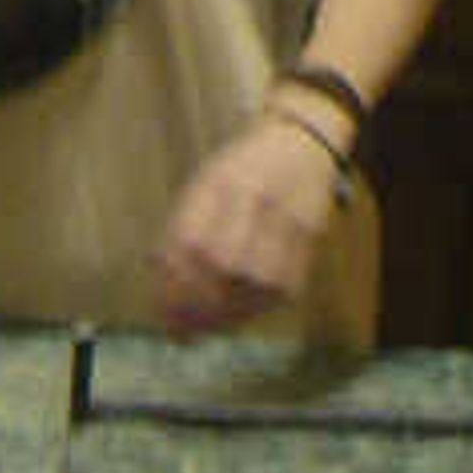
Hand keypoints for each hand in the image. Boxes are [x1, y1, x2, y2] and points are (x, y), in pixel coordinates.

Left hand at [153, 106, 345, 337]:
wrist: (303, 142)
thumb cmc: (243, 167)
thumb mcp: (204, 183)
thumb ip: (181, 226)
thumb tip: (159, 275)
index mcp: (224, 182)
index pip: (194, 242)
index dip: (175, 281)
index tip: (160, 307)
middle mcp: (260, 201)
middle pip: (227, 266)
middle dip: (197, 304)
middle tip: (177, 329)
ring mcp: (291, 222)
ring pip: (257, 285)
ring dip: (225, 316)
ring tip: (201, 331)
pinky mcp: (312, 241)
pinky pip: (283, 289)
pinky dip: (253, 311)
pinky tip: (232, 318)